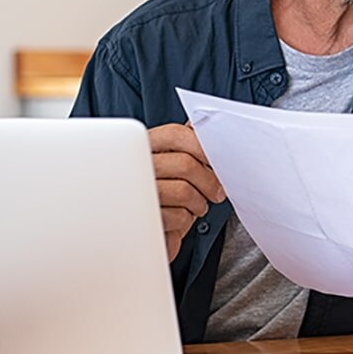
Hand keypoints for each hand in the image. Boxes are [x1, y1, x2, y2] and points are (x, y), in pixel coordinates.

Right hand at [148, 123, 225, 260]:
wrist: (137, 228)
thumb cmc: (162, 192)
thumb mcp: (172, 164)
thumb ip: (187, 141)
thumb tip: (203, 125)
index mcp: (144, 146)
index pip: (176, 135)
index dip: (202, 147)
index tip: (217, 161)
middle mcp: (136, 166)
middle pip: (186, 165)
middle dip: (209, 182)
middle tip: (215, 192)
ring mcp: (135, 193)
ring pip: (184, 192)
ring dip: (198, 203)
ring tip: (194, 206)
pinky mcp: (142, 219)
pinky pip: (177, 216)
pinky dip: (184, 221)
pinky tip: (176, 219)